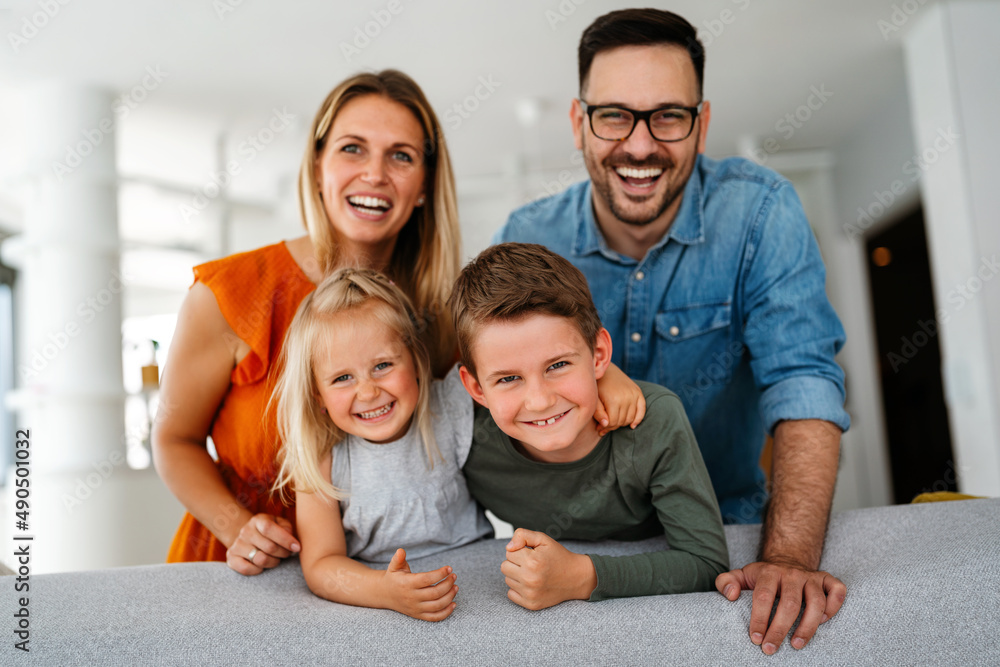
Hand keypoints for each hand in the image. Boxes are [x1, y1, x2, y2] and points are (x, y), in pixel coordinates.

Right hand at [225, 513, 299, 575]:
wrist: (249, 538)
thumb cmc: (271, 532)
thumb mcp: (281, 525)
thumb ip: (287, 529)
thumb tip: (291, 540)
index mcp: (258, 520)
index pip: (269, 528)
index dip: (285, 539)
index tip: (297, 548)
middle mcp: (245, 531)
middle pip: (268, 547)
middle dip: (283, 553)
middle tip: (287, 554)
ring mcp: (237, 544)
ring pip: (260, 559)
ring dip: (273, 562)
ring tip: (276, 559)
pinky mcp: (231, 558)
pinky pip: (246, 569)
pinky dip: (258, 570)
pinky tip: (263, 566)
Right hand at [381, 548, 457, 621]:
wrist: (385, 595)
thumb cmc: (394, 577)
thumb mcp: (394, 566)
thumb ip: (398, 558)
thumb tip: (401, 551)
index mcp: (407, 584)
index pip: (427, 579)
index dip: (440, 574)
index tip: (449, 568)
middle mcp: (412, 597)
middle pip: (435, 593)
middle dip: (448, 584)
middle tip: (454, 576)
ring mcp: (415, 608)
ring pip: (437, 606)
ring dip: (450, 597)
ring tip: (456, 587)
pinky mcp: (418, 615)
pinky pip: (434, 617)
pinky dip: (446, 612)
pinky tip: (453, 604)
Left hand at [501, 528, 596, 609]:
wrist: (576, 577)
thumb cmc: (558, 556)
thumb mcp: (543, 539)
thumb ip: (522, 535)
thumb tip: (508, 548)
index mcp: (532, 561)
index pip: (508, 552)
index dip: (520, 551)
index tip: (531, 553)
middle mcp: (530, 579)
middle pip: (505, 567)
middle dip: (515, 563)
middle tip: (531, 563)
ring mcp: (530, 593)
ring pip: (508, 580)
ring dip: (517, 576)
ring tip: (533, 573)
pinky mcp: (531, 604)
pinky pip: (511, 594)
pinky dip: (518, 589)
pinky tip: (531, 584)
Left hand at [594, 363, 645, 435]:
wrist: (606, 370)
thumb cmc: (598, 386)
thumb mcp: (594, 399)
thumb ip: (598, 413)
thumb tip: (605, 425)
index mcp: (613, 400)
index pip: (613, 422)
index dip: (606, 428)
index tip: (600, 429)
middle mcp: (626, 397)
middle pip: (622, 421)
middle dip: (612, 426)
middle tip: (605, 427)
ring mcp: (634, 395)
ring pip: (630, 418)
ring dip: (622, 423)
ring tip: (613, 423)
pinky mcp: (638, 392)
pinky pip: (642, 409)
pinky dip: (638, 419)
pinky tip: (632, 426)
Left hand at [716, 561, 845, 653]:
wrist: (786, 558)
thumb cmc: (762, 576)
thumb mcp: (741, 575)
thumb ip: (726, 582)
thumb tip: (731, 596)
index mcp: (768, 572)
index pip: (763, 596)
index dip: (759, 619)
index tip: (755, 638)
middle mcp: (792, 574)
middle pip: (789, 604)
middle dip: (780, 629)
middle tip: (771, 649)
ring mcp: (811, 577)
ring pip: (816, 602)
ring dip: (808, 626)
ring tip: (796, 645)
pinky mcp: (827, 579)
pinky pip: (837, 591)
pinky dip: (834, 607)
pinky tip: (824, 622)